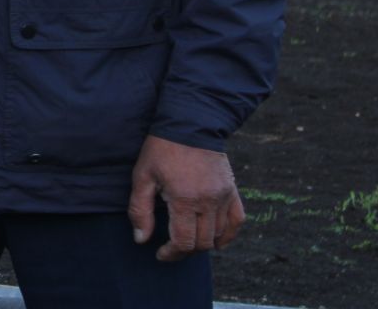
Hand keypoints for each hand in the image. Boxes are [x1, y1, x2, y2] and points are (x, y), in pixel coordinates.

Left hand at [128, 134, 244, 260]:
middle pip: (202, 242)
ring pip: (219, 235)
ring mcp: (224, 196)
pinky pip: (237, 221)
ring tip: (187, 241)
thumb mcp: (142, 176)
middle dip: (185, 251)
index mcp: (184, 198)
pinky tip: (217, 241)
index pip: (183, 241)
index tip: (160, 254)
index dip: (171, 254)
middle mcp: (208, 201)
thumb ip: (140, 210)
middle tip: (171, 249)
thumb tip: (141, 239)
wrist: (190, 123)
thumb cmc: (162, 149)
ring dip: (203, 244)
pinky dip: (228, 235)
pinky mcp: (232, 190)